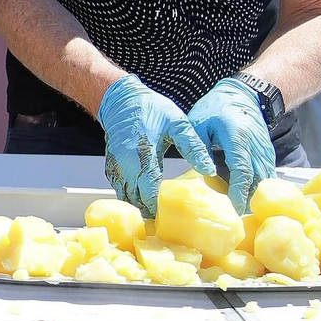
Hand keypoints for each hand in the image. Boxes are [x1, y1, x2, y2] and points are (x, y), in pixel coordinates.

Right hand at [97, 74, 213, 215]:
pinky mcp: (111, 165)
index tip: (170, 219)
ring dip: (139, 205)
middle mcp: (125, 164)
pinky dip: (130, 196)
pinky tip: (143, 199)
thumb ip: (193, 147)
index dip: (158, 209)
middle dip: (150, 212)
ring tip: (157, 214)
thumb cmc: (149, 108)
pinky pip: (119, 188)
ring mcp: (115, 166)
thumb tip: (209, 169)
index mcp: (142, 155)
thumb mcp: (177, 123)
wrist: (120, 99)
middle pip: (136, 199)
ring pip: (125, 196)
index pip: (148, 192)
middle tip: (167, 221)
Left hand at [188, 78, 275, 212]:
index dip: (239, 192)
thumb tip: (204, 172)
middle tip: (236, 218)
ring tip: (242, 213)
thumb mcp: (199, 123)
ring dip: (255, 196)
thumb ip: (199, 147)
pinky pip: (266, 176)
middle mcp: (256, 147)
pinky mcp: (268, 154)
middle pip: (258, 181)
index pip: (243, 171)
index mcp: (238, 139)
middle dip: (249, 201)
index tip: (233, 208)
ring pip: (265, 181)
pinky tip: (248, 200)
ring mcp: (265, 151)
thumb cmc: (217, 107)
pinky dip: (259, 188)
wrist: (244, 95)